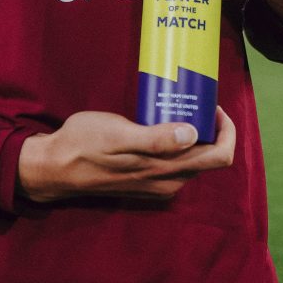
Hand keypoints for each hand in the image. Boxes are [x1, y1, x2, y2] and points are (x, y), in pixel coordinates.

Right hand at [17, 107, 234, 202]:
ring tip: (178, 104)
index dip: (225, 129)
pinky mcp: (146, 180)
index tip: (212, 102)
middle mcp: (169, 182)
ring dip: (194, 133)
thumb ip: (156, 139)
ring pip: (193, 160)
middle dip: (211, 127)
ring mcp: (158, 184)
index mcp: (167, 171)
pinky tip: (161, 121)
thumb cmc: (85, 144)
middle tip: (194, 97)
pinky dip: (179, 141)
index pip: (219, 156)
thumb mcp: (118, 135)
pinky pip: (176, 162)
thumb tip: (193, 134)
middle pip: (209, 158)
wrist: (56, 167)